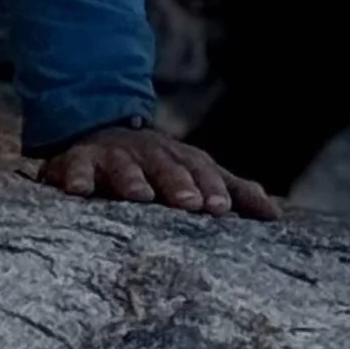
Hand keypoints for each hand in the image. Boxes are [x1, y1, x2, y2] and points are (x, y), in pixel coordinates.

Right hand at [35, 122, 277, 216]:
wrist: (104, 132)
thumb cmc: (161, 165)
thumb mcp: (198, 173)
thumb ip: (235, 191)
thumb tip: (275, 216)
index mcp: (181, 160)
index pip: (202, 173)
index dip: (212, 189)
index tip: (222, 209)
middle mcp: (150, 156)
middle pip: (167, 168)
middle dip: (178, 184)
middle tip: (189, 203)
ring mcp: (114, 157)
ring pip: (124, 167)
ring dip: (132, 180)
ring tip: (139, 196)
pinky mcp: (79, 161)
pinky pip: (75, 167)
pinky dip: (75, 176)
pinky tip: (78, 190)